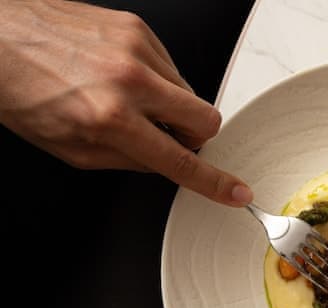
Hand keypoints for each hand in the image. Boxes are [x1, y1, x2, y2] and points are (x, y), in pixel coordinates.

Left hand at [0, 0, 252, 205]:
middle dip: (194, 135)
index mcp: (110, 118)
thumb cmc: (18, 89)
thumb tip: (162, 161)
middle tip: (167, 135)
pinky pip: (169, 65)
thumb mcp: (69, 148)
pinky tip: (120, 75)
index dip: (213, 182)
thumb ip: (126, 160)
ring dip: (168, 104)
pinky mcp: (135, 26)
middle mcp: (128, 79)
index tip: (236, 192)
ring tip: (127, 98)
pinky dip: (154, 78)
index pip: (180, 160)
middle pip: (205, 119)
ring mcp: (134, 48)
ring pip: (189, 92)